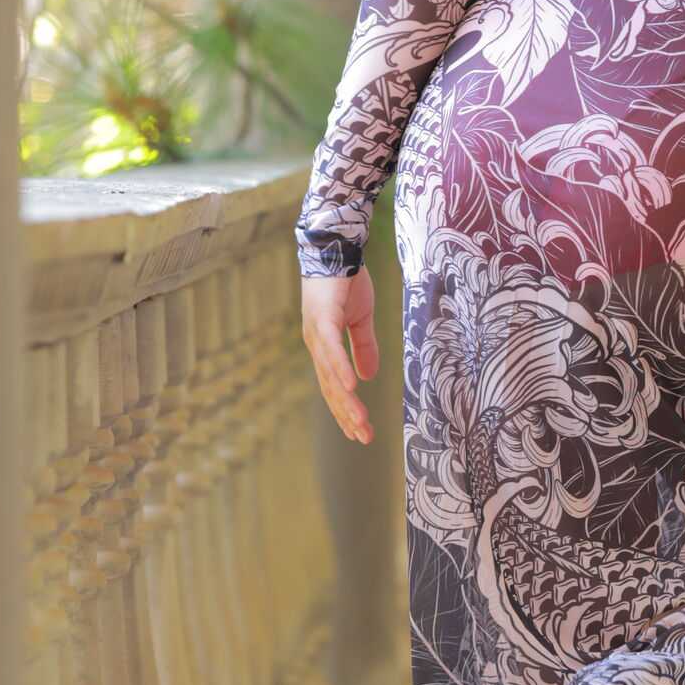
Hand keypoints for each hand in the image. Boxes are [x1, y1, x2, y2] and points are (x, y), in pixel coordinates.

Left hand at [302, 266, 379, 443]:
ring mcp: (317, 333)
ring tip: (360, 423)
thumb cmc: (347, 281)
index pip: (334, 386)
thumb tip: (369, 378)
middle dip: (347, 415)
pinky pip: (333, 350)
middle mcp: (316, 345)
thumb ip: (363, 348)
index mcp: (324, 346)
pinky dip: (342, 369)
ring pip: (332, 376)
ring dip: (346, 401)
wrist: (336, 247)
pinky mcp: (323, 320)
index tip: (359, 431)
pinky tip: (353, 387)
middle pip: (331, 388)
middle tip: (364, 438)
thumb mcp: (361, 319)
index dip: (345, 410)